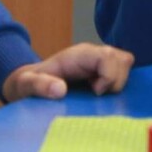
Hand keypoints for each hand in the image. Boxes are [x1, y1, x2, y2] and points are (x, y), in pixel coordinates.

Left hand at [3, 43, 133, 101]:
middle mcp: (92, 56)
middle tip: (96, 95)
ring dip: (118, 82)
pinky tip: (103, 95)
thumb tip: (60, 89)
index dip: (108, 76)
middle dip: (116, 80)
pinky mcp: (101, 73)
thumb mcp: (26, 85)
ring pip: (125, 63)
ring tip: (99, 95)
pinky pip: (121, 72)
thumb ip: (39, 85)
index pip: (107, 56)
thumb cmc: (27, 84)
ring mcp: (98, 64)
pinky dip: (118, 84)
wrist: (28, 84)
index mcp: (78, 56)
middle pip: (122, 59)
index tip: (95, 92)